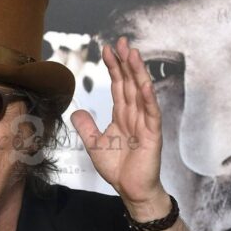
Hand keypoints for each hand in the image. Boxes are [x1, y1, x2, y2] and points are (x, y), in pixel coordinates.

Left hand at [71, 37, 167, 218]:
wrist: (130, 189)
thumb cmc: (118, 168)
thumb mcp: (95, 144)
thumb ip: (87, 126)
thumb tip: (77, 110)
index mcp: (122, 115)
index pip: (119, 86)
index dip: (114, 68)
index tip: (108, 49)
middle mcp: (135, 115)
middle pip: (130, 83)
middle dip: (126, 62)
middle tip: (122, 41)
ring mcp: (145, 123)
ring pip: (141, 93)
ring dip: (138, 73)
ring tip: (132, 54)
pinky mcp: (153, 135)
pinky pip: (152, 114)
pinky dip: (149, 99)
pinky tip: (145, 84)